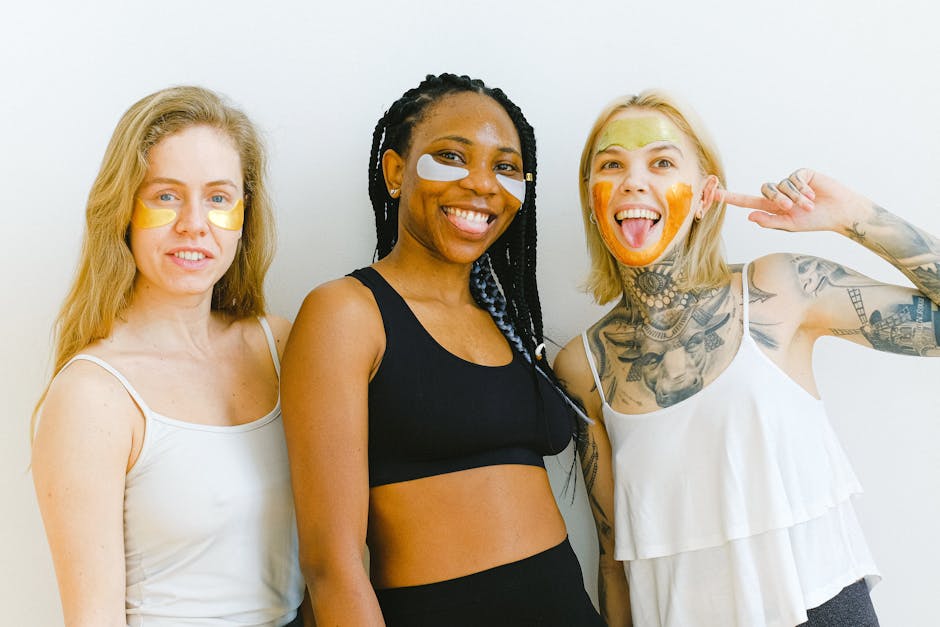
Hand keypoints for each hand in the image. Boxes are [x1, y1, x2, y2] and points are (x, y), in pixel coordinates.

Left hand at [715, 168, 871, 233]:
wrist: (839, 212)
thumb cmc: (815, 221)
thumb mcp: (790, 225)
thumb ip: (769, 221)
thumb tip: (749, 217)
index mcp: (772, 207)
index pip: (748, 201)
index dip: (732, 197)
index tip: (715, 193)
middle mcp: (779, 193)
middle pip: (765, 189)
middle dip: (777, 200)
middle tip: (791, 208)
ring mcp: (790, 183)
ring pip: (780, 184)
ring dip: (794, 197)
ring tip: (808, 205)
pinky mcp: (802, 174)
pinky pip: (793, 178)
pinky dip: (802, 188)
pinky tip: (813, 195)